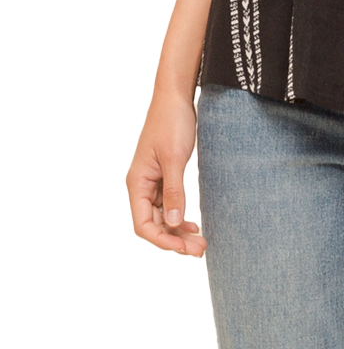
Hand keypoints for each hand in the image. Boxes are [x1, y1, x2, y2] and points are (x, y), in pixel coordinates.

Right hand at [126, 91, 207, 256]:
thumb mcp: (175, 158)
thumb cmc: (172, 123)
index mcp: (137, 183)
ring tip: (200, 242)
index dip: (162, 240)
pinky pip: (168, 204)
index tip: (185, 247)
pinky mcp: (163, 175)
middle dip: (174, 240)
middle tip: (201, 250)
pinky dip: (180, 217)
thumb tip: (175, 223)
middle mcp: (141, 186)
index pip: (143, 225)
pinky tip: (193, 225)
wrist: (175, 97)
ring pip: (162, 217)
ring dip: (178, 231)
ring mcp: (152, 182)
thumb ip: (174, 191)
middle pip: (153, 225)